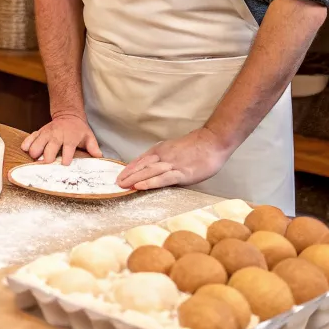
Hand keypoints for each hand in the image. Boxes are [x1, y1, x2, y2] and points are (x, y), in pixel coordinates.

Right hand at [21, 112, 102, 164]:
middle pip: (50, 148)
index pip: (68, 149)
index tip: (65, 164)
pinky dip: (27, 143)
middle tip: (46, 166)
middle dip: (47, 158)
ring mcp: (47, 133)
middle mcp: (57, 135)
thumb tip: (100, 157)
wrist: (68, 115)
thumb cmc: (79, 129)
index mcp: (70, 138)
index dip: (66, 158)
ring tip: (35, 160)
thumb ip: (93, 147)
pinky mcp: (40, 131)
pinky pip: (31, 137)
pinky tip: (25, 150)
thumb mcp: (89, 137)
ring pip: (38, 143)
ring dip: (35, 152)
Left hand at [116, 127, 232, 190]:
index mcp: (160, 150)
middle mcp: (162, 156)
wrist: (212, 142)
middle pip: (141, 166)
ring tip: (122, 185)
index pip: (140, 160)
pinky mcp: (181, 173)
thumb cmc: (196, 147)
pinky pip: (162, 179)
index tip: (120, 175)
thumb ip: (165, 157)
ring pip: (148, 172)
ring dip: (133, 179)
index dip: (129, 168)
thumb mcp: (175, 149)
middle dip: (127, 175)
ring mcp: (171, 164)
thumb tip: (157, 168)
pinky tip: (140, 186)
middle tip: (116, 183)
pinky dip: (149, 183)